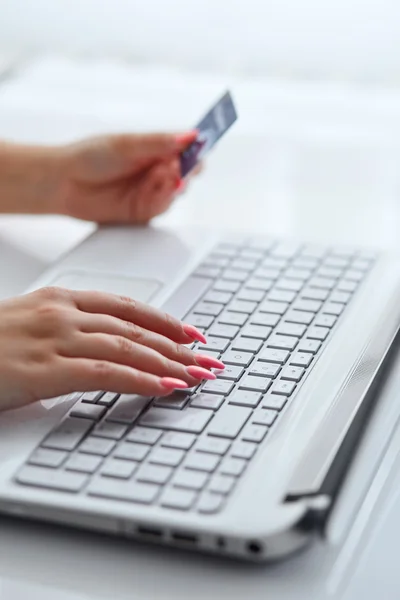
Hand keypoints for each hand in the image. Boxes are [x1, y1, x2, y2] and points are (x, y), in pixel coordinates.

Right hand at [0, 287, 223, 411]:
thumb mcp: (30, 323)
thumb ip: (68, 329)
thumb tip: (105, 346)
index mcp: (60, 298)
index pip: (128, 306)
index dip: (165, 320)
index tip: (191, 334)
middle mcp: (63, 313)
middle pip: (136, 327)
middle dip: (178, 346)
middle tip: (208, 360)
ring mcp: (55, 338)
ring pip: (128, 348)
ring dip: (169, 364)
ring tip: (197, 377)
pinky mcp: (45, 368)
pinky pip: (105, 373)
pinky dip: (140, 380)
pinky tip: (164, 388)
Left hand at [54, 131, 200, 222]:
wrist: (64, 184)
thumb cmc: (89, 157)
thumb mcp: (126, 144)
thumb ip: (158, 143)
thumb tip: (188, 137)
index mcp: (155, 148)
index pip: (185, 148)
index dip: (197, 147)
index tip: (202, 146)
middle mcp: (156, 169)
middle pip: (187, 171)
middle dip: (188, 169)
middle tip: (183, 166)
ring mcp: (151, 190)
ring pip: (177, 191)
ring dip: (174, 184)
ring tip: (165, 176)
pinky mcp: (143, 210)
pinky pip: (162, 206)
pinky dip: (163, 198)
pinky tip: (156, 189)